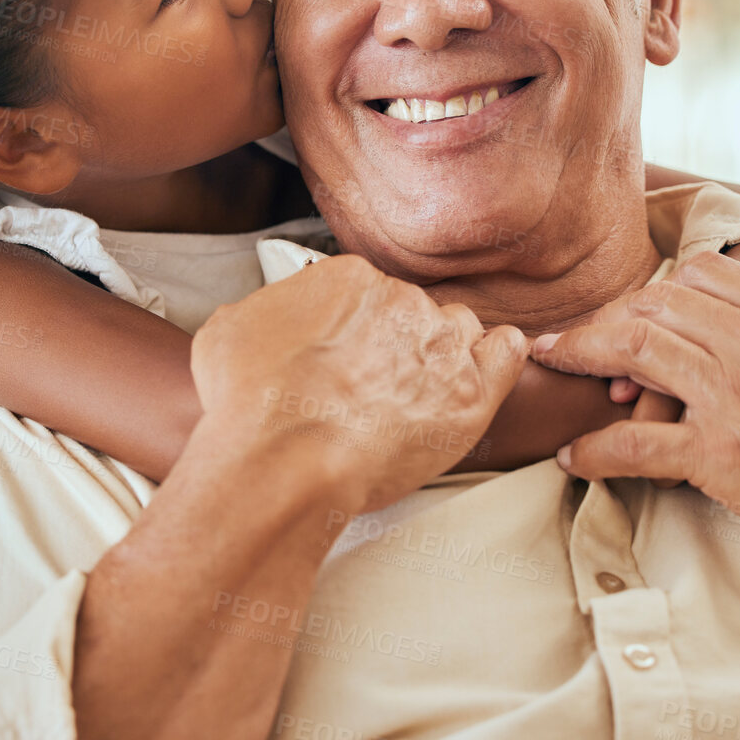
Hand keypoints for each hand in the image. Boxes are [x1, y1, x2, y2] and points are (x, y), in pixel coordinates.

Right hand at [193, 254, 527, 515]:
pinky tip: (477, 379)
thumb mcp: (231, 328)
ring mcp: (441, 345)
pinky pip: (507, 354)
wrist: (283, 460)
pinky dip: (497, 362)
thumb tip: (279, 317)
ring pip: (459, 332)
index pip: (370, 293)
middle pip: (414, 312)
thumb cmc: (250, 403)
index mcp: (349, 279)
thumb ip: (272, 310)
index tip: (346, 357)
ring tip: (413, 397)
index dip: (357, 329)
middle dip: (397, 346)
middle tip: (370, 388)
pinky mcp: (471, 394)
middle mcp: (403, 300)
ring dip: (442, 357)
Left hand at [530, 251, 739, 575]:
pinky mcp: (721, 457)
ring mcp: (734, 398)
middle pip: (653, 303)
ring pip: (632, 350)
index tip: (633, 312)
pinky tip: (573, 457)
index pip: (698, 273)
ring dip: (581, 356)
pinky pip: (633, 444)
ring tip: (550, 367)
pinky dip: (593, 449)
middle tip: (571, 340)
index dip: (655, 290)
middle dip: (605, 318)